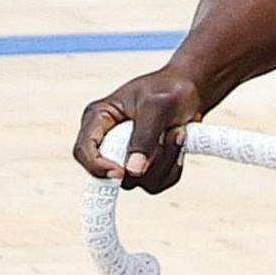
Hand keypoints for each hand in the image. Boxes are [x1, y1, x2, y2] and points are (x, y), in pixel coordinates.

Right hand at [75, 71, 205, 190]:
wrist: (192, 92)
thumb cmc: (170, 90)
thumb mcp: (157, 107)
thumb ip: (144, 137)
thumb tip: (133, 171)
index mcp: (99, 119)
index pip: (83, 151)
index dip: (97, 167)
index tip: (123, 171)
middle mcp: (108, 141)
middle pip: (112, 174)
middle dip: (146, 162)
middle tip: (171, 133)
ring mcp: (125, 157)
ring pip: (138, 181)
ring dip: (165, 161)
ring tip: (177, 132)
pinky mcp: (144, 168)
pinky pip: (156, 184)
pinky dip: (173, 167)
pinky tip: (179, 143)